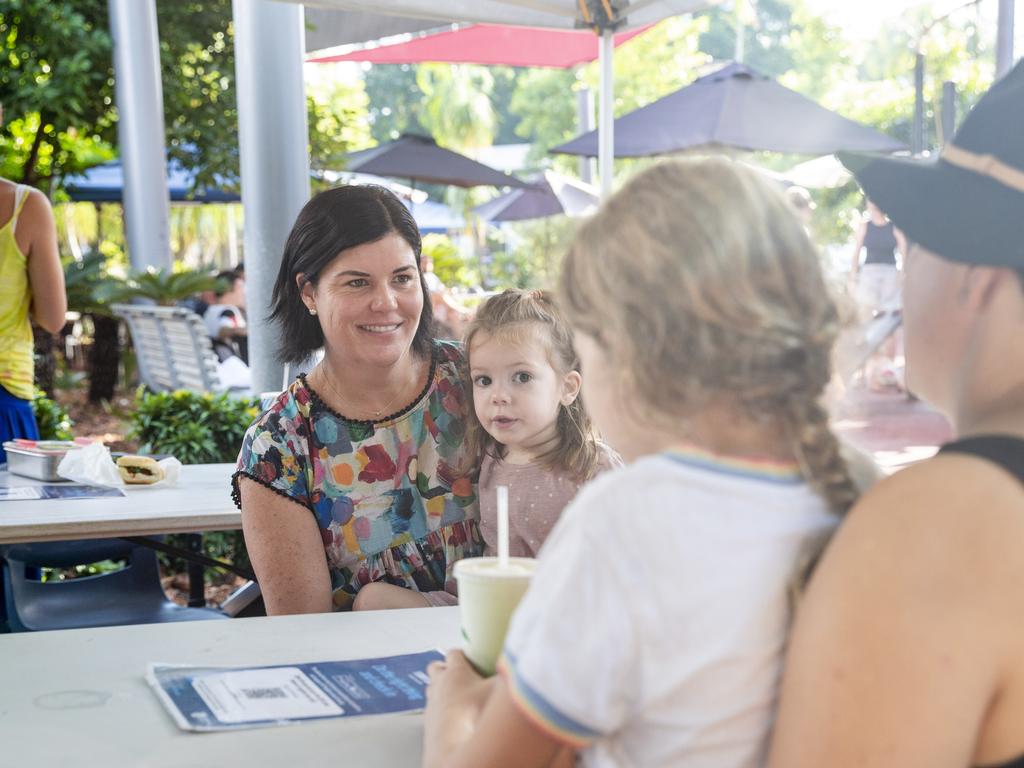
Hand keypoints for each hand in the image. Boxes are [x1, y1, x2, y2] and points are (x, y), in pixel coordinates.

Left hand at [422, 650, 495, 767]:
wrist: (451, 745)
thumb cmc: (473, 714)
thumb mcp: (497, 691)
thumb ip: (506, 677)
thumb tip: (515, 668)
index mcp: (455, 672)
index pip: (453, 653)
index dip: (461, 654)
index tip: (469, 658)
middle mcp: (439, 684)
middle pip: (436, 667)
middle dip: (445, 668)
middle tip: (458, 674)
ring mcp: (431, 702)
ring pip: (431, 687)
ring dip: (440, 688)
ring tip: (455, 695)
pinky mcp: (428, 720)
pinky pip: (431, 708)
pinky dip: (439, 708)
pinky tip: (452, 716)